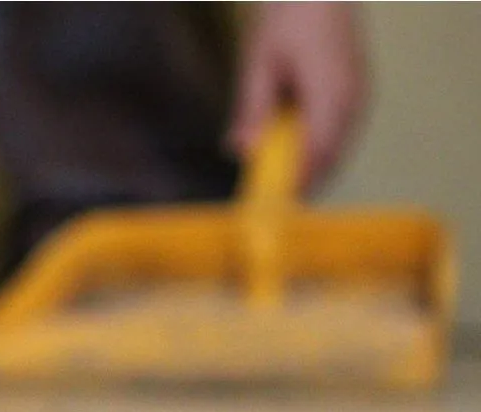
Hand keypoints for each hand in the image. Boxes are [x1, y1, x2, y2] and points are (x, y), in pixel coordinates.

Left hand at [227, 2, 370, 194]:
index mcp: (330, 94)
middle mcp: (352, 100)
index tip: (275, 206)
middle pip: (331, 156)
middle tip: (272, 203)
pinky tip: (293, 151)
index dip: (298, 183)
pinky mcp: (355, 90)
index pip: (317, 152)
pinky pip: (339, 130)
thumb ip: (252, 110)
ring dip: (311, 165)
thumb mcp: (259, 64)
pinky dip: (318, 146)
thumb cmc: (286, 19)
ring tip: (280, 183)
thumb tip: (240, 151)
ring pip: (337, 146)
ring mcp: (358, 95)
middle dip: (304, 181)